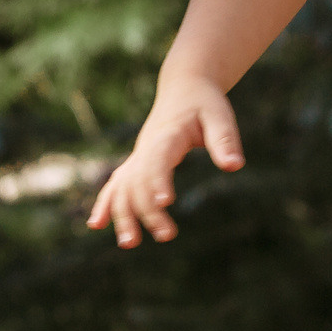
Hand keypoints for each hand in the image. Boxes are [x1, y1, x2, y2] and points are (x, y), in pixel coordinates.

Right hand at [87, 77, 242, 246]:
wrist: (184, 87)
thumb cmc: (204, 102)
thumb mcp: (219, 115)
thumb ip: (225, 140)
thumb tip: (235, 166)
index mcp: (168, 135)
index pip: (158, 160)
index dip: (159, 180)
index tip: (165, 203)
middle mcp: (147, 147)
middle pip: (140, 181)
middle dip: (147, 209)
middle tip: (167, 235)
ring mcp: (138, 155)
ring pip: (123, 187)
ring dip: (123, 214)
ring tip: (129, 243)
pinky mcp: (137, 162)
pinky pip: (117, 184)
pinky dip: (106, 203)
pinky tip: (97, 225)